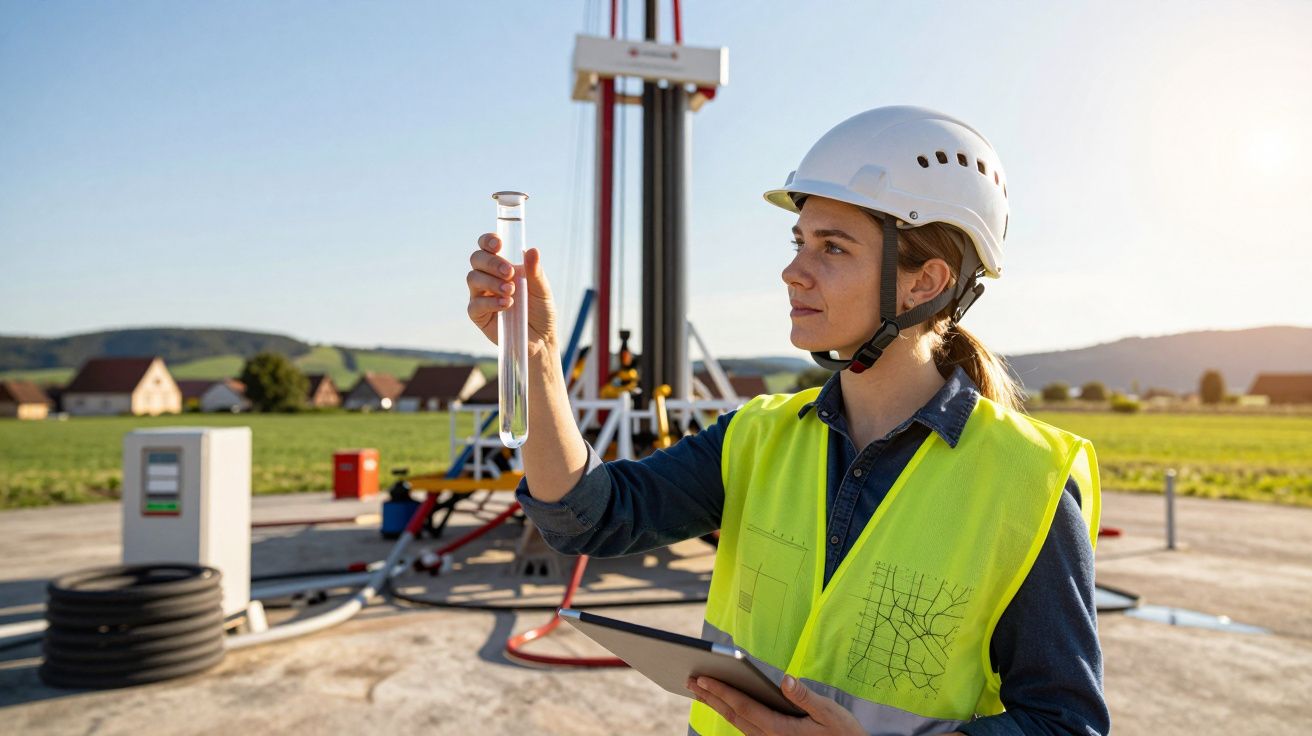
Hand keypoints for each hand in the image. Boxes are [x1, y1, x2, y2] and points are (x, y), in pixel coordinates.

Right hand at [466, 233, 559, 356]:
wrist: (542, 338)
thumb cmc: (541, 311)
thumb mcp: (542, 290)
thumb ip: (535, 272)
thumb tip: (532, 250)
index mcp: (503, 265)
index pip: (487, 246)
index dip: (488, 240)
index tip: (498, 244)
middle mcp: (488, 277)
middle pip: (477, 259)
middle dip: (492, 263)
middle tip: (510, 272)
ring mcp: (481, 295)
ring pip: (473, 279)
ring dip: (491, 282)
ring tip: (511, 291)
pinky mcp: (479, 315)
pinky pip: (475, 304)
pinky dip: (490, 302)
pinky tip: (507, 304)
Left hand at [687, 674, 865, 735]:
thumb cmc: (844, 733)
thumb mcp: (830, 713)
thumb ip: (806, 696)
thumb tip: (786, 680)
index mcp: (781, 729)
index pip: (743, 706)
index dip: (721, 691)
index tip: (702, 679)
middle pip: (733, 715)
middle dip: (711, 697)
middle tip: (690, 681)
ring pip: (737, 723)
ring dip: (718, 705)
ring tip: (701, 690)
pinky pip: (746, 728)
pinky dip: (732, 714)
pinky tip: (726, 704)